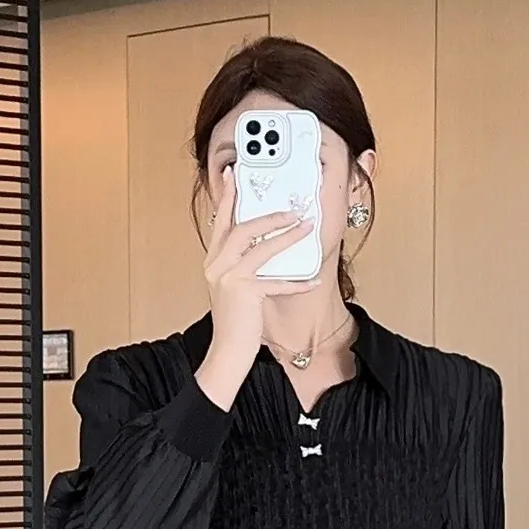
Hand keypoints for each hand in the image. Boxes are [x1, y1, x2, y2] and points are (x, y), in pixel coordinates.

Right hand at [196, 158, 316, 408]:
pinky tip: (313, 279)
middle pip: (240, 226)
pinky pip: (275, 280)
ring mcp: (228, 278)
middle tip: (291, 205)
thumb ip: (244, 267)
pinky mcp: (244, 293)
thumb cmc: (236, 324)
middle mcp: (217, 266)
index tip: (234, 174)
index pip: (220, 221)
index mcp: (214, 261)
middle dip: (267, 213)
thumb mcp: (235, 290)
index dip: (227, 196)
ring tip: (305, 225)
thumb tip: (267, 246)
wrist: (226, 355)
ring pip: (258, 245)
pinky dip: (296, 281)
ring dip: (285, 234)